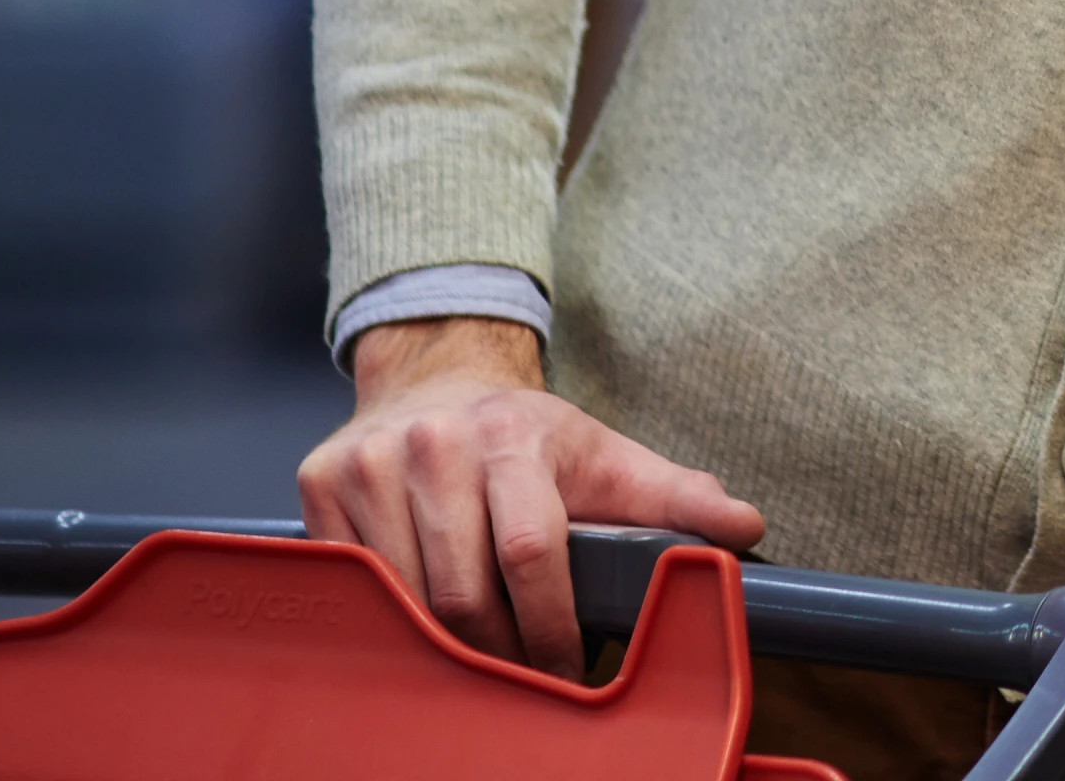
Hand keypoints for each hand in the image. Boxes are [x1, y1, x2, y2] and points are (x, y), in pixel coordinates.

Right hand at [297, 315, 764, 676]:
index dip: (552, 626)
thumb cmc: (529, 435)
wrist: (437, 378)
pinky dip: (385, 623)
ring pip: (400, 599)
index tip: (569, 673)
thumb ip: (677, 497)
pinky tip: (417, 637)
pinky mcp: (320, 483)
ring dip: (441, 650)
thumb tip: (744, 530)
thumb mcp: (608, 456)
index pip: (531, 550)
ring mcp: (369, 462)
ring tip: (478, 669)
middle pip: (460, 590)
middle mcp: (435, 443)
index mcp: (513, 435)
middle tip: (524, 685)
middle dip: (499, 652)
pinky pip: (350, 584)